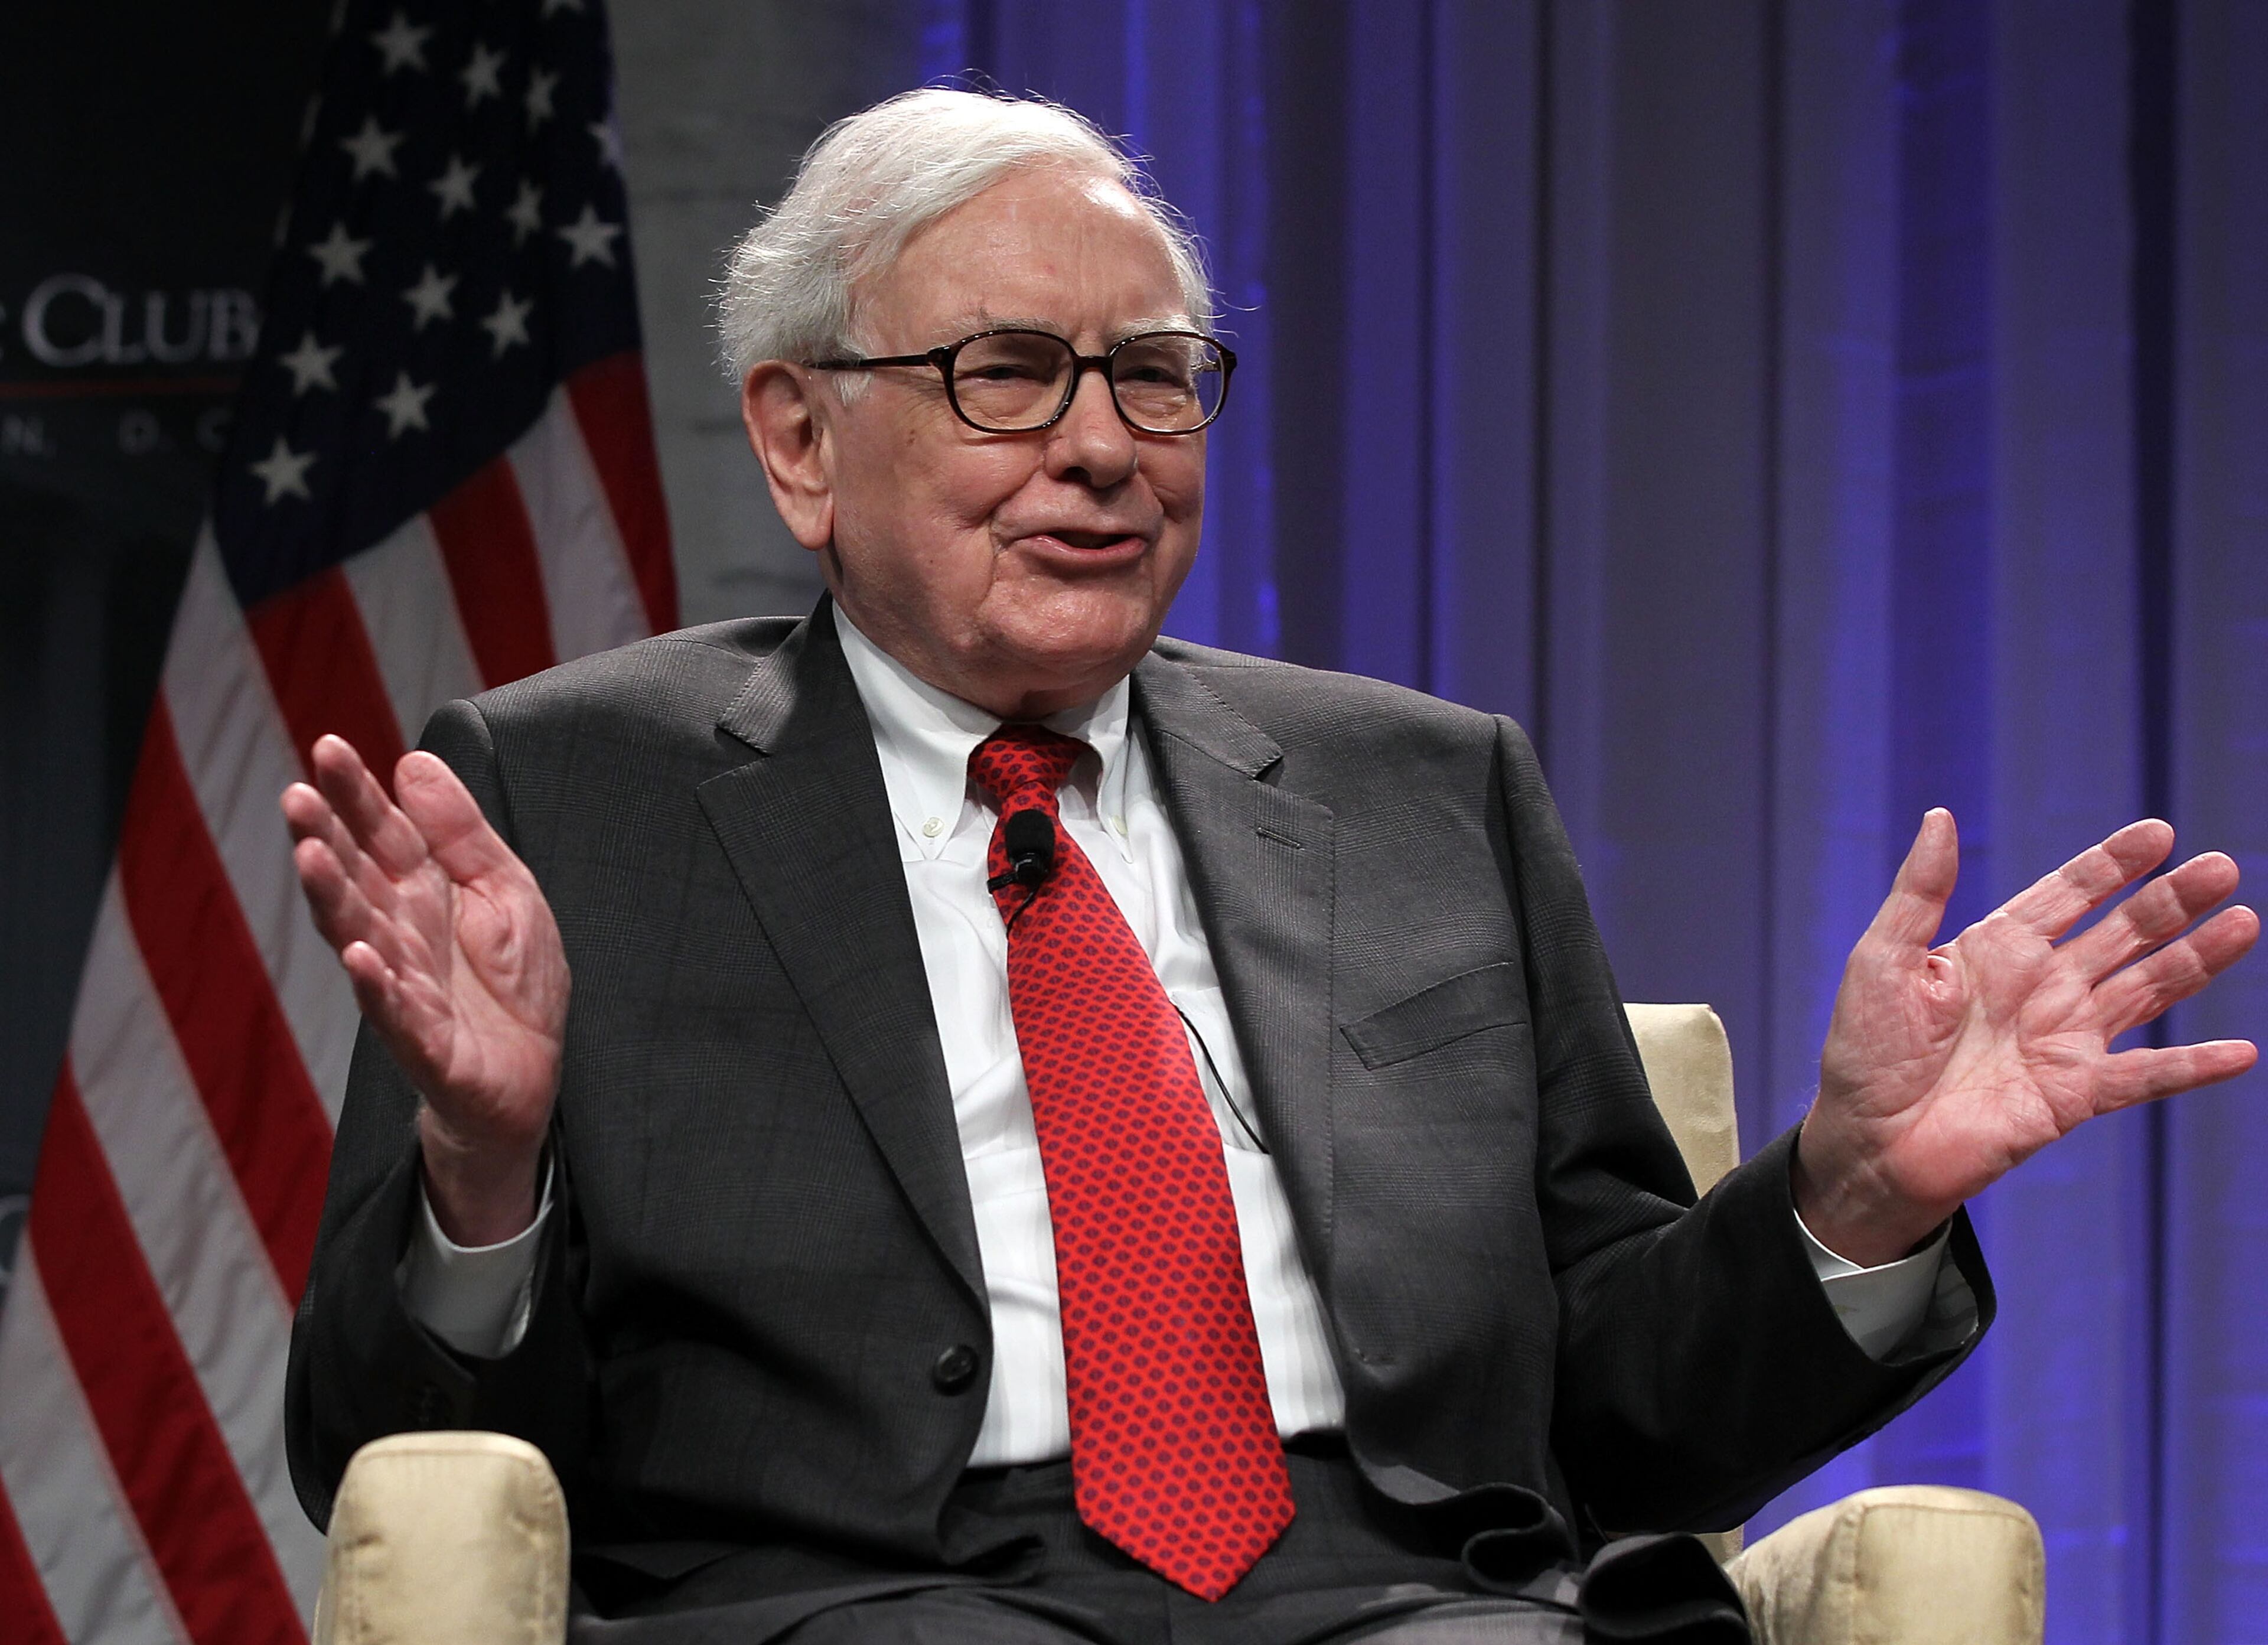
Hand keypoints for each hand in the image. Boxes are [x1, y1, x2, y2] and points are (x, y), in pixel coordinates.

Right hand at [281, 735, 569, 1244]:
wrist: (530, 1075)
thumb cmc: (512, 982)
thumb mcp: (505, 887)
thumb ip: (460, 830)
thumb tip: (412, 762)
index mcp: (422, 892)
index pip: (381, 833)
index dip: (354, 794)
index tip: (327, 747)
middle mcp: (401, 933)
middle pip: (355, 879)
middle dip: (324, 837)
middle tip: (296, 795)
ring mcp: (405, 986)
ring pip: (359, 936)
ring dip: (333, 899)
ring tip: (310, 857)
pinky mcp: (424, 1041)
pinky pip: (395, 1011)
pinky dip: (375, 984)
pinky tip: (360, 954)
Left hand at [1793, 810, 2257, 1265]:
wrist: (1867, 1142)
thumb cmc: (1865, 1051)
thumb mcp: (1883, 958)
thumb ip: (1920, 891)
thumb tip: (1939, 816)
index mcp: (1997, 949)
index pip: (2068, 893)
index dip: (2113, 864)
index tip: (2159, 832)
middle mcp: (2041, 988)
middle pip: (2122, 932)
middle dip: (2171, 900)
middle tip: (2222, 867)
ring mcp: (2064, 1039)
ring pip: (2147, 989)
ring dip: (2196, 959)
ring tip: (2244, 921)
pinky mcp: (2074, 1095)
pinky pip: (2144, 1077)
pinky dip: (2191, 1066)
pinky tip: (2241, 1052)